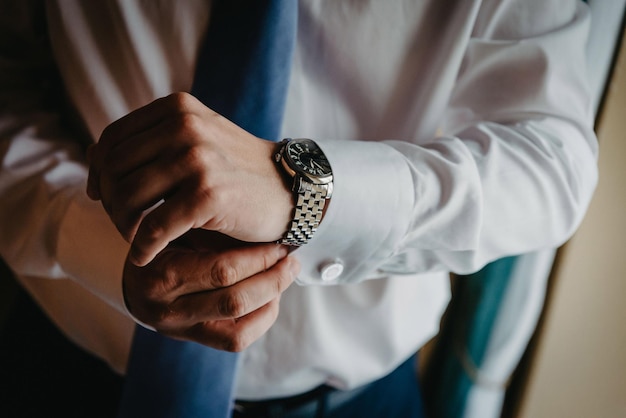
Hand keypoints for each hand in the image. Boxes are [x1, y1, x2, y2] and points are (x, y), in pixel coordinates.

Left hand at [87, 92, 292, 265]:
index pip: (112, 140)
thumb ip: (149, 144)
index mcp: (177, 109)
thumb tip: (91, 160)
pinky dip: (143, 247)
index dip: (98, 172)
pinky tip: (146, 256)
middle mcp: (184, 126)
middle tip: (124, 224)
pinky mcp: (207, 194)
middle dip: (110, 203)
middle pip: (113, 170)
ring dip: (124, 227)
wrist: (289, 190)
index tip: (101, 196)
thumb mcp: (195, 142)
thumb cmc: (237, 171)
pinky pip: (153, 228)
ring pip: (126, 198)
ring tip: (137, 239)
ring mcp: (196, 159)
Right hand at [123, 230, 298, 350]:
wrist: (136, 281)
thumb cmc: (164, 245)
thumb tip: (262, 232)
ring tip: (286, 274)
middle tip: (290, 259)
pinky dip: (262, 319)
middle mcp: (168, 309)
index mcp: (161, 274)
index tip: (278, 243)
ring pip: (239, 327)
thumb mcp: (178, 230)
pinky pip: (236, 341)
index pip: (222, 270)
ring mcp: (181, 330)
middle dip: (272, 279)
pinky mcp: (195, 341)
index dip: (259, 258)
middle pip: (235, 300)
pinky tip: (272, 297)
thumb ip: (211, 232)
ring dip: (272, 299)